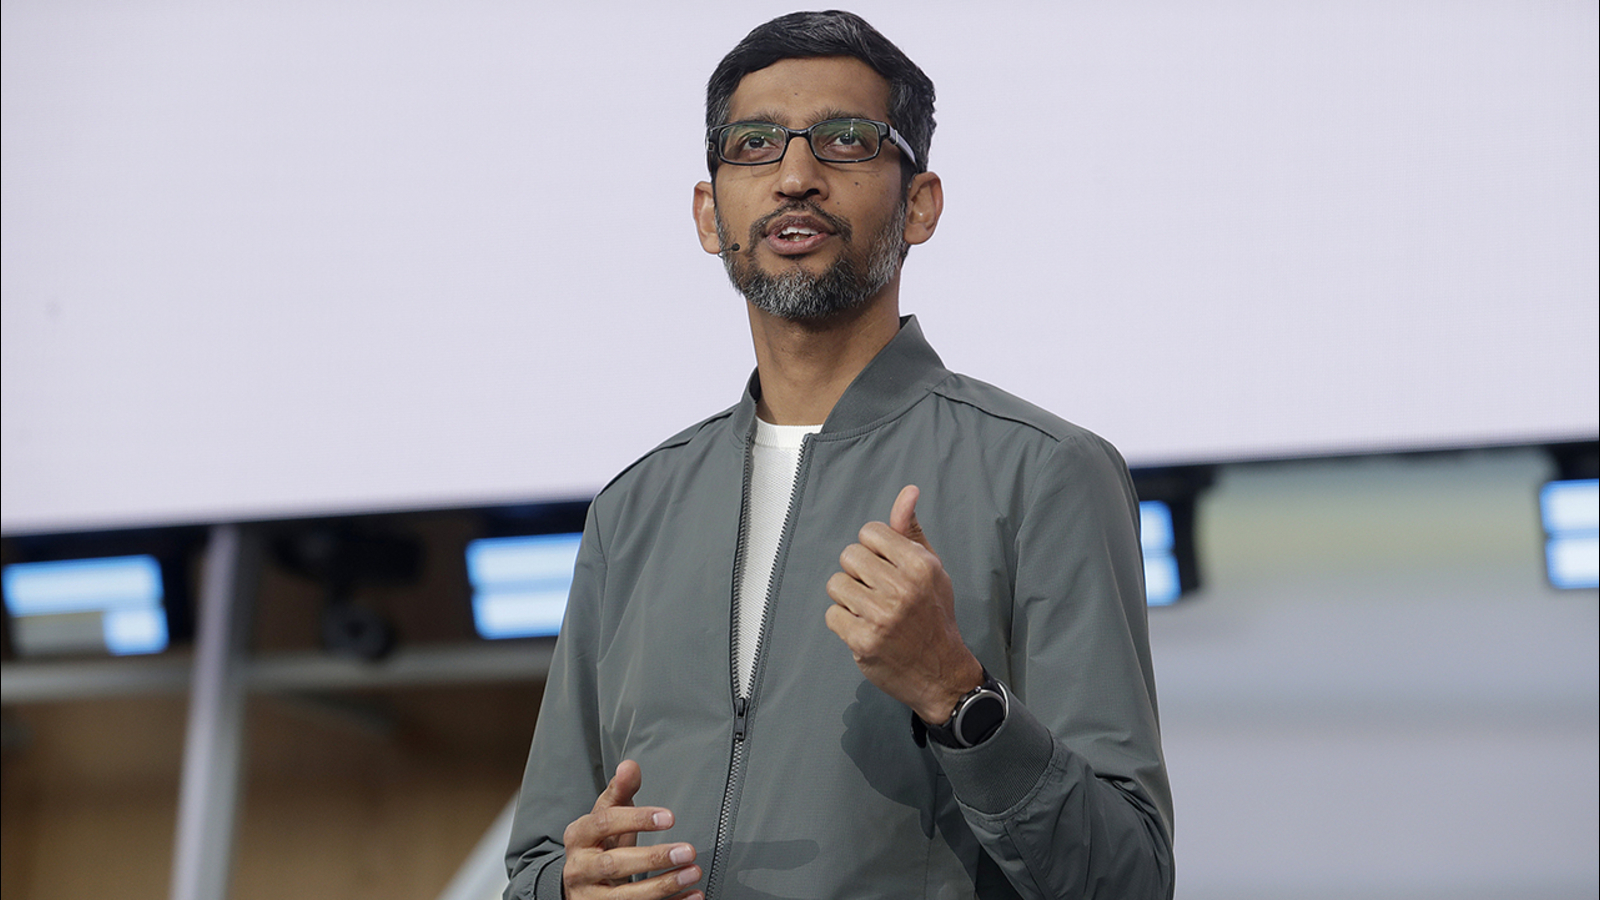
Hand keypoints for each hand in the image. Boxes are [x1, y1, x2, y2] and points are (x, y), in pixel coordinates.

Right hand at [562, 760, 701, 898]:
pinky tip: (692, 896)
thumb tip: (630, 766)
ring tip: (692, 873)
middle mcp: (579, 868)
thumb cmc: (599, 842)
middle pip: (614, 865)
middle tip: (688, 851)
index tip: (669, 817)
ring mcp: (589, 897)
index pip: (605, 824)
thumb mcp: (605, 814)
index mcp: (578, 836)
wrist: (579, 882)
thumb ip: (620, 790)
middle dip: (653, 859)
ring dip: (663, 886)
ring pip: (625, 897)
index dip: (636, 819)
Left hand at [825, 485, 983, 724]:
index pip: (869, 532)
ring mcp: (881, 616)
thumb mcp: (931, 569)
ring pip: (836, 584)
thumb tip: (907, 492)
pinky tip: (865, 629)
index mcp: (920, 565)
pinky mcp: (863, 640)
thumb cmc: (933, 615)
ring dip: (848, 597)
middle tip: (878, 592)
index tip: (887, 569)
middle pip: (849, 555)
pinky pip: (832, 614)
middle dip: (858, 572)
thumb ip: (911, 531)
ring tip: (870, 611)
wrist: (941, 672)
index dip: (874, 550)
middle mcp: (902, 588)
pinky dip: (843, 622)